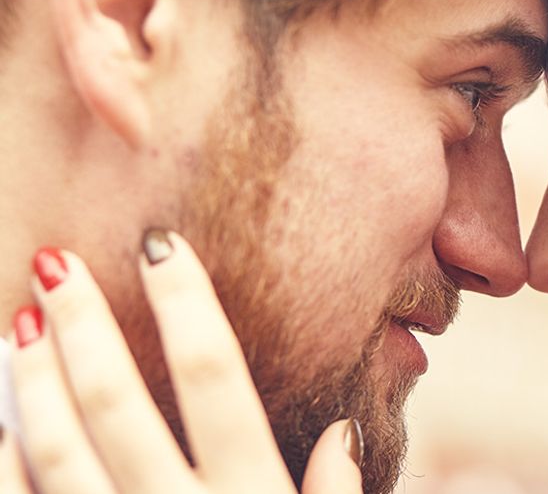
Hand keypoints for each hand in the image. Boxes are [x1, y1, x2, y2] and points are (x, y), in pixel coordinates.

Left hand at [0, 230, 362, 493]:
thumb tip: (346, 432)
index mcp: (250, 493)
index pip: (212, 375)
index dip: (184, 304)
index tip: (160, 245)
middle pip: (116, 402)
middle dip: (83, 326)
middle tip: (55, 263)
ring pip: (59, 448)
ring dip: (34, 380)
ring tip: (22, 319)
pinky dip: (8, 460)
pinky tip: (1, 421)